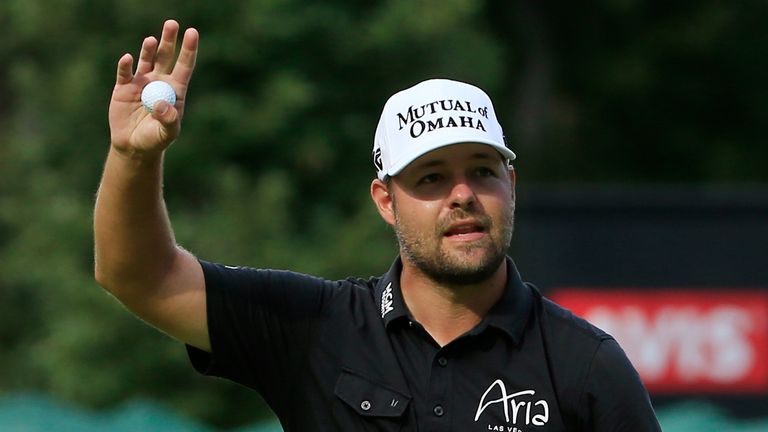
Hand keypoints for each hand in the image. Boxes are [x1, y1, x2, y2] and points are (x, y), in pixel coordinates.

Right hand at [108, 20, 198, 157]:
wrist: (134, 146)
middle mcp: (159, 81)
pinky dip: (126, 65)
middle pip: (165, 56)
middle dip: (169, 40)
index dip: (188, 49)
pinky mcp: (123, 87)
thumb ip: (168, 120)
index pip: (184, 66)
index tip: (193, 32)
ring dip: (148, 49)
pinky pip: (125, 73)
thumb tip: (163, 104)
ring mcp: (141, 82)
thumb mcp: (166, 133)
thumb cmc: (155, 139)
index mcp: (175, 90)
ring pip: (146, 59)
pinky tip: (128, 59)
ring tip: (152, 40)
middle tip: (172, 24)